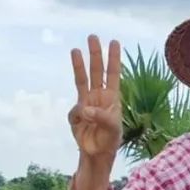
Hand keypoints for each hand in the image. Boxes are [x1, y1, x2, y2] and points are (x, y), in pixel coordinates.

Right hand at [68, 35, 122, 159]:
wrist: (97, 153)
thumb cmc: (110, 139)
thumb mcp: (112, 128)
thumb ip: (100, 117)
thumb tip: (85, 108)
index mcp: (112, 98)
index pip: (113, 74)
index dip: (114, 59)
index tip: (114, 42)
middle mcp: (99, 96)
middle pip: (96, 71)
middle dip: (95, 54)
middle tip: (93, 37)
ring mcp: (86, 103)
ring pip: (81, 80)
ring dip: (79, 65)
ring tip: (75, 50)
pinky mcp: (76, 114)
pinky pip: (74, 111)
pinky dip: (78, 118)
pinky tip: (83, 126)